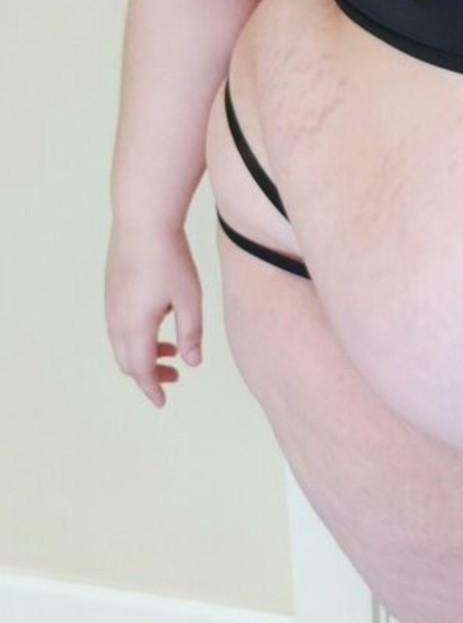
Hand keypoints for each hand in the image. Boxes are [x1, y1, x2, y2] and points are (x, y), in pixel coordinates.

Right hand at [105, 222, 203, 407]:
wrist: (142, 220)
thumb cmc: (170, 258)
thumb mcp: (189, 300)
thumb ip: (191, 334)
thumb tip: (191, 363)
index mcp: (136, 325)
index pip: (141, 370)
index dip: (152, 388)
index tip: (162, 402)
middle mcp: (117, 319)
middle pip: (128, 362)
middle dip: (148, 375)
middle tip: (174, 377)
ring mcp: (111, 305)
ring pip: (121, 345)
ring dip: (143, 356)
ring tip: (171, 352)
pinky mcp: (111, 292)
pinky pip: (119, 327)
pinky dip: (136, 339)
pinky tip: (159, 326)